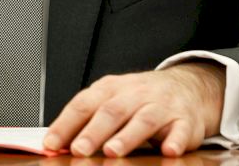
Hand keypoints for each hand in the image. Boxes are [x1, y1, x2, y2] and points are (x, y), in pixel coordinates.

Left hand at [43, 63, 225, 157]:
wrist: (187, 87)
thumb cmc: (140, 99)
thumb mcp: (111, 101)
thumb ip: (86, 120)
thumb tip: (54, 143)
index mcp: (111, 88)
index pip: (84, 103)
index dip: (66, 123)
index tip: (51, 143)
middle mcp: (135, 94)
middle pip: (112, 110)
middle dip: (94, 131)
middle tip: (79, 149)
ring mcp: (161, 106)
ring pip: (143, 119)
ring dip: (127, 136)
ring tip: (112, 151)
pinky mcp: (184, 120)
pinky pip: (181, 130)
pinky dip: (175, 140)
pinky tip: (168, 151)